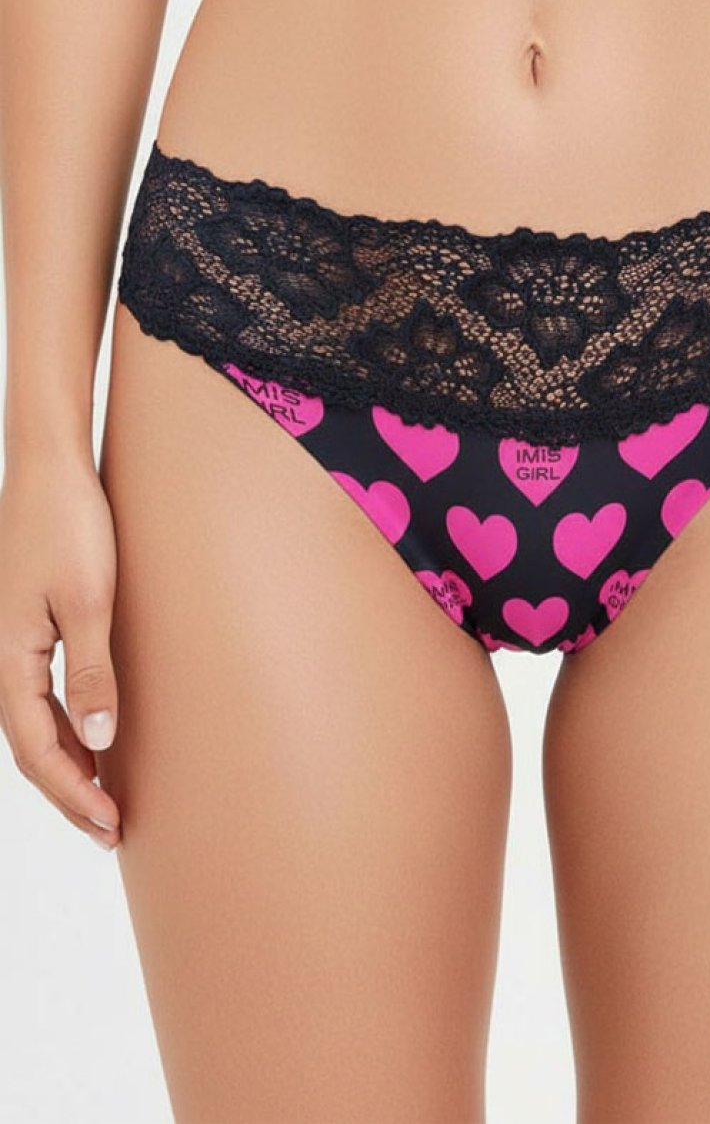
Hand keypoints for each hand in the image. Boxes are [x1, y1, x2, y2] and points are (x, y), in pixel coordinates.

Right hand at [0, 451, 120, 848]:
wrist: (52, 466)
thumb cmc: (70, 525)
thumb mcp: (88, 601)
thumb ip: (92, 672)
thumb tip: (99, 743)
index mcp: (12, 657)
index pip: (37, 748)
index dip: (73, 793)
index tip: (110, 824)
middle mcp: (6, 655)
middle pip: (32, 745)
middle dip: (70, 792)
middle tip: (112, 830)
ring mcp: (17, 640)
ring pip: (36, 721)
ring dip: (69, 762)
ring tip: (105, 797)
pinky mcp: (33, 623)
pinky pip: (43, 692)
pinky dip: (68, 725)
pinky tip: (96, 735)